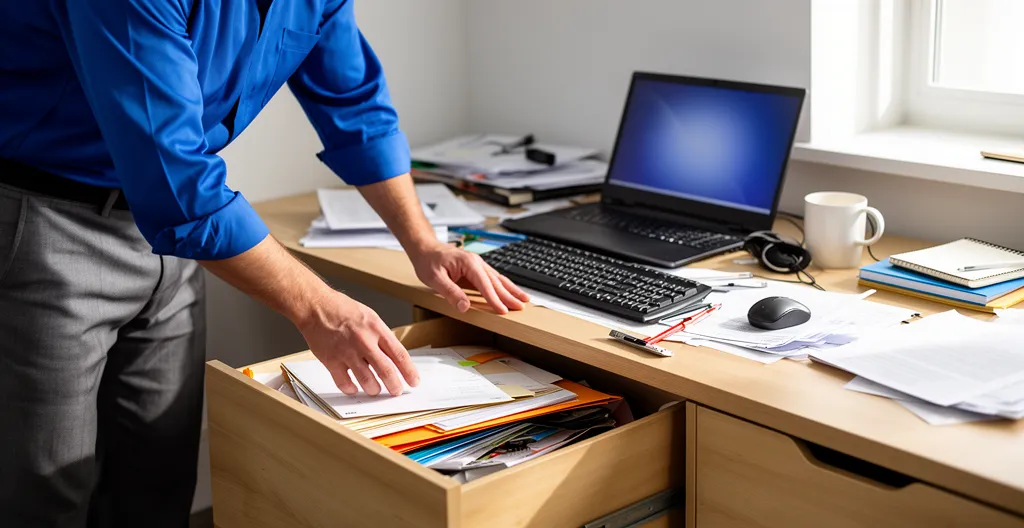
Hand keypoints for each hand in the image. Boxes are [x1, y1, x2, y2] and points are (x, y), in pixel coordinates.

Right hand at [296, 289, 418, 396]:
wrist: (316, 307)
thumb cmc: (342, 310)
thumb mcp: (370, 317)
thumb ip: (381, 336)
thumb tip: (393, 357)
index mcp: (376, 329)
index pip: (400, 355)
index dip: (409, 371)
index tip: (414, 381)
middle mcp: (364, 341)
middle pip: (386, 371)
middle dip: (394, 386)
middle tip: (397, 391)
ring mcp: (347, 352)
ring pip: (367, 381)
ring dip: (374, 390)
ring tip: (375, 390)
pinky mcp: (331, 361)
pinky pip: (344, 383)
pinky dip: (351, 389)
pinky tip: (354, 388)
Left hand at [409, 243, 529, 313]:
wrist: (425, 248)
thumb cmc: (428, 261)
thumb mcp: (434, 279)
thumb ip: (450, 292)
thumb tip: (464, 306)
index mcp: (468, 263)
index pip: (485, 284)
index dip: (494, 298)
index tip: (503, 310)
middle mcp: (476, 262)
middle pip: (496, 281)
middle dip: (509, 295)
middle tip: (521, 307)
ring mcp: (477, 264)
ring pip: (498, 279)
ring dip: (511, 290)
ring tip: (524, 299)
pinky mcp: (475, 269)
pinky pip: (492, 278)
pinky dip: (503, 286)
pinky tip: (510, 291)